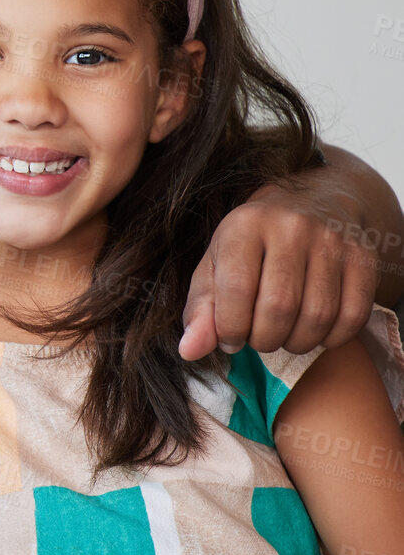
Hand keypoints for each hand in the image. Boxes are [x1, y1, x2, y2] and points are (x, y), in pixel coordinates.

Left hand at [181, 175, 378, 360]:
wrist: (310, 203)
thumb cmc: (252, 244)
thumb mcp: (215, 265)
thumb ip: (200, 308)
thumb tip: (189, 350)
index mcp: (245, 225)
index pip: (237, 289)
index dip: (230, 327)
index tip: (229, 339)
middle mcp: (291, 227)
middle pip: (279, 307)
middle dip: (263, 339)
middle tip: (258, 339)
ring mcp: (332, 240)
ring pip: (317, 316)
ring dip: (296, 343)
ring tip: (283, 337)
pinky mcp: (364, 258)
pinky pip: (353, 316)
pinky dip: (331, 338)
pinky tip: (315, 332)